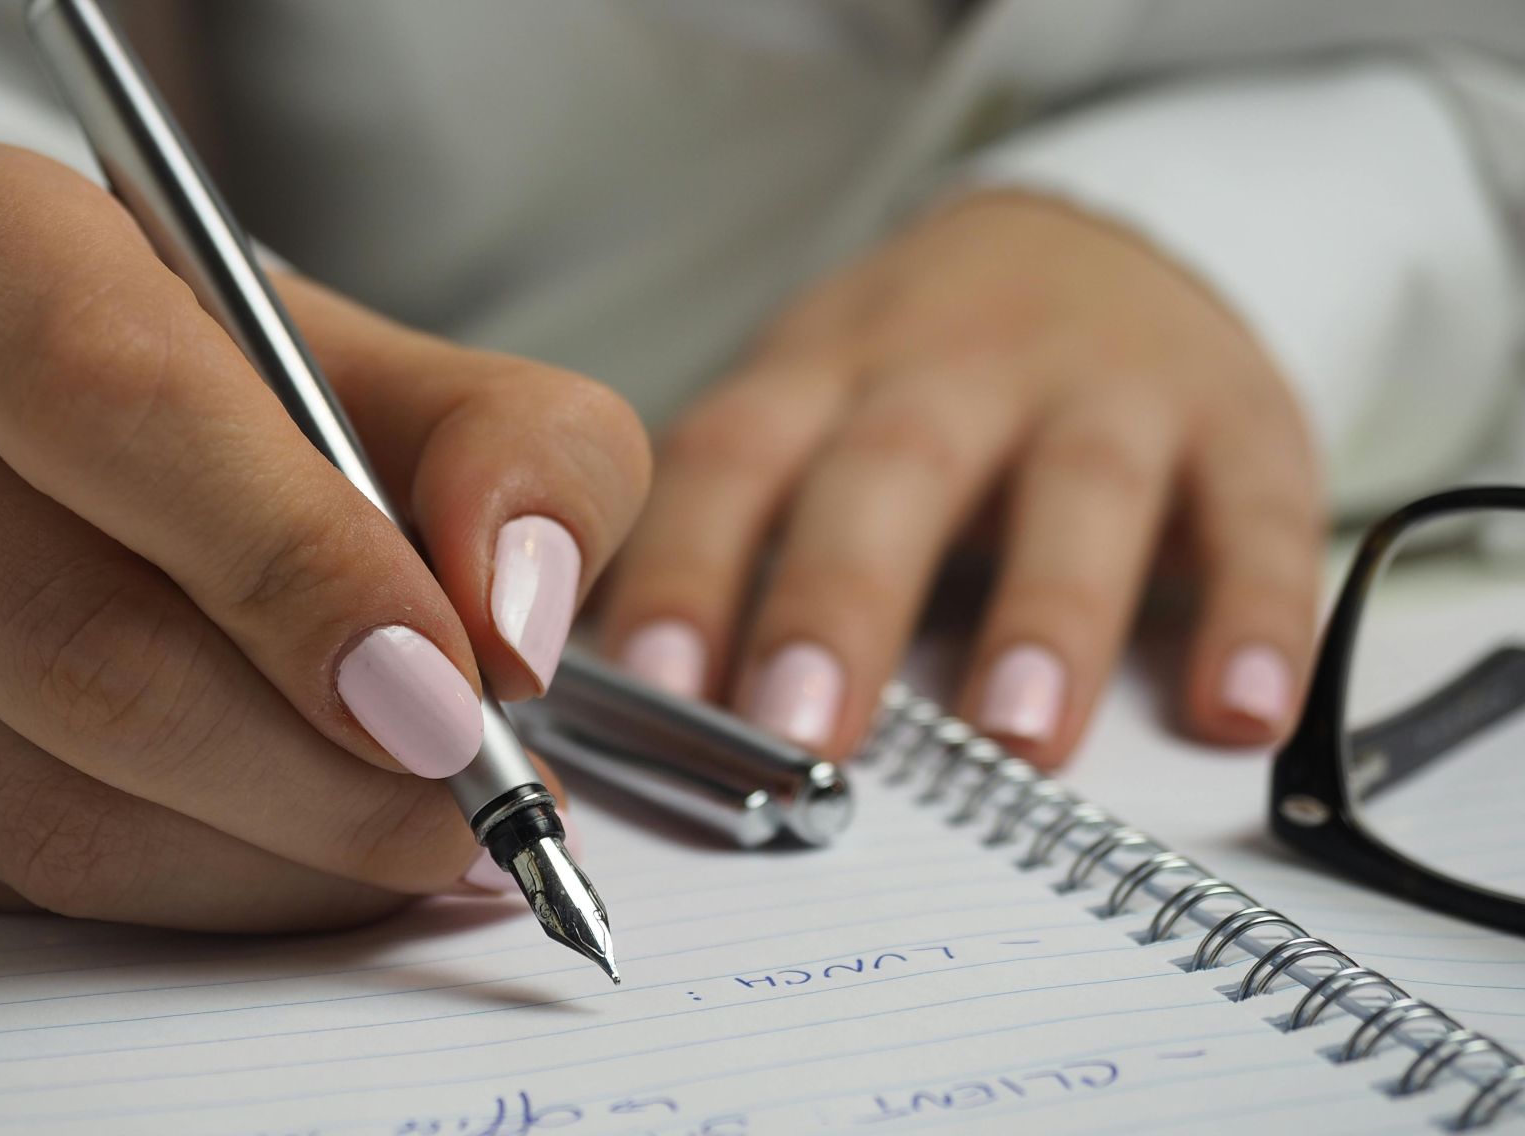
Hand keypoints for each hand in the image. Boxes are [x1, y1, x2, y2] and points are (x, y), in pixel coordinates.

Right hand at [0, 141, 648, 930]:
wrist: (90, 447)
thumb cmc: (256, 398)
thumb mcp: (423, 376)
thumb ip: (523, 456)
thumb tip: (511, 622)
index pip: (114, 405)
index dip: (296, 565)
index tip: (449, 689)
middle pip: (74, 637)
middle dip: (315, 762)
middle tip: (470, 800)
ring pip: (44, 797)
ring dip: (276, 854)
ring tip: (419, 835)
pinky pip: (15, 880)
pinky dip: (203, 894)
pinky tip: (303, 851)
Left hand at [599, 190, 1321, 767]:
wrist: (1101, 242)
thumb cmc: (919, 373)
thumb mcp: (809, 408)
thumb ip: (731, 530)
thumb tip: (620, 692)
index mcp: (826, 372)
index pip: (734, 460)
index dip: (687, 567)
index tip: (650, 686)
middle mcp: (958, 368)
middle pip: (891, 470)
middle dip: (841, 600)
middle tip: (802, 730)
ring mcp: (1106, 388)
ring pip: (1078, 489)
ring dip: (1048, 613)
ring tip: (1017, 737)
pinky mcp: (1240, 422)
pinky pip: (1258, 515)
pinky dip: (1257, 612)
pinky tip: (1239, 710)